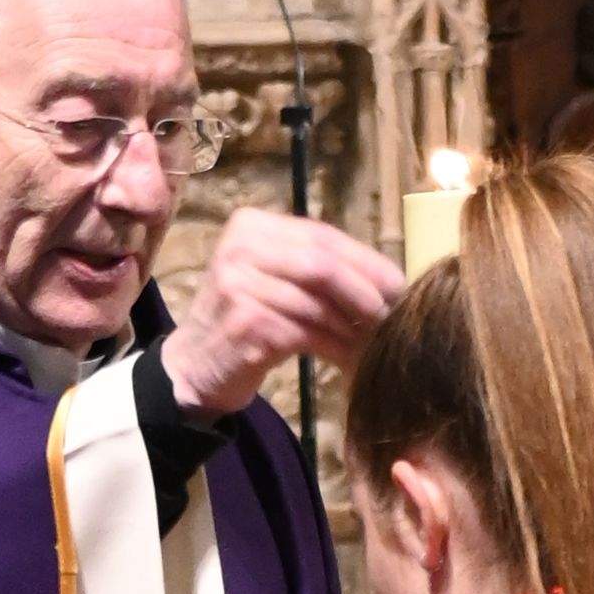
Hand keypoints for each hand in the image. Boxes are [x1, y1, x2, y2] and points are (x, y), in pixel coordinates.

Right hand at [158, 205, 404, 417]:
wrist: (193, 368)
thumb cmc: (244, 324)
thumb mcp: (276, 282)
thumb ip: (316, 270)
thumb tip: (388, 280)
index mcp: (252, 225)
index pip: (323, 236)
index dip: (367, 262)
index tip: (399, 286)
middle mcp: (242, 246)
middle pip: (324, 264)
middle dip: (366, 291)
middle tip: (395, 315)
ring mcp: (239, 283)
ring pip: (318, 302)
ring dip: (355, 327)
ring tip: (379, 343)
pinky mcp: (245, 322)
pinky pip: (307, 332)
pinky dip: (335, 348)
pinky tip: (351, 360)